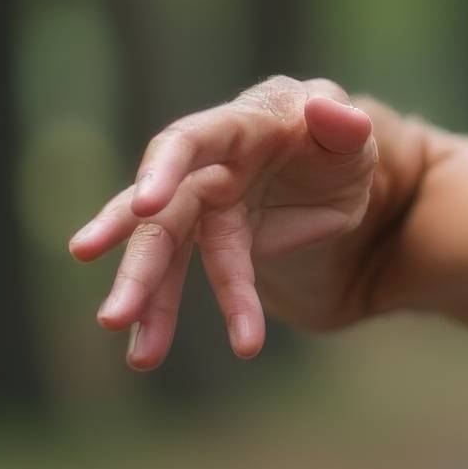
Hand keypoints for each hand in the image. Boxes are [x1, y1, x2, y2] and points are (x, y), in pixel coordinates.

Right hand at [66, 75, 383, 368]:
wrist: (337, 175)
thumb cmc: (339, 141)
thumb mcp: (353, 134)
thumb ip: (344, 124)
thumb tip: (328, 111)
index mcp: (243, 123)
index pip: (192, 140)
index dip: (165, 168)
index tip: (145, 205)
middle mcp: (211, 165)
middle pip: (166, 213)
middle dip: (141, 262)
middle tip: (114, 312)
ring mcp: (208, 204)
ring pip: (167, 252)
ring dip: (149, 301)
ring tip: (140, 357)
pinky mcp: (214, 240)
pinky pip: (190, 279)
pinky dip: (172, 315)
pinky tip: (151, 352)